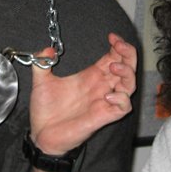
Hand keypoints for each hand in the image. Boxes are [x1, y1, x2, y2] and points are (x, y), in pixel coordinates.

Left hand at [29, 32, 136, 153]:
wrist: (41, 134)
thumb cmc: (46, 111)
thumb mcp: (41, 82)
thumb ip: (42, 64)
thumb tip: (46, 50)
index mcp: (91, 76)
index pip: (114, 56)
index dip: (118, 45)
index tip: (111, 36)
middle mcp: (101, 87)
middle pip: (128, 67)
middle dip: (127, 53)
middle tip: (118, 45)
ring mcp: (104, 101)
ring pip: (130, 85)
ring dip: (127, 73)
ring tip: (113, 67)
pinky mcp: (104, 116)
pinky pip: (124, 107)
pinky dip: (121, 98)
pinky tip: (107, 94)